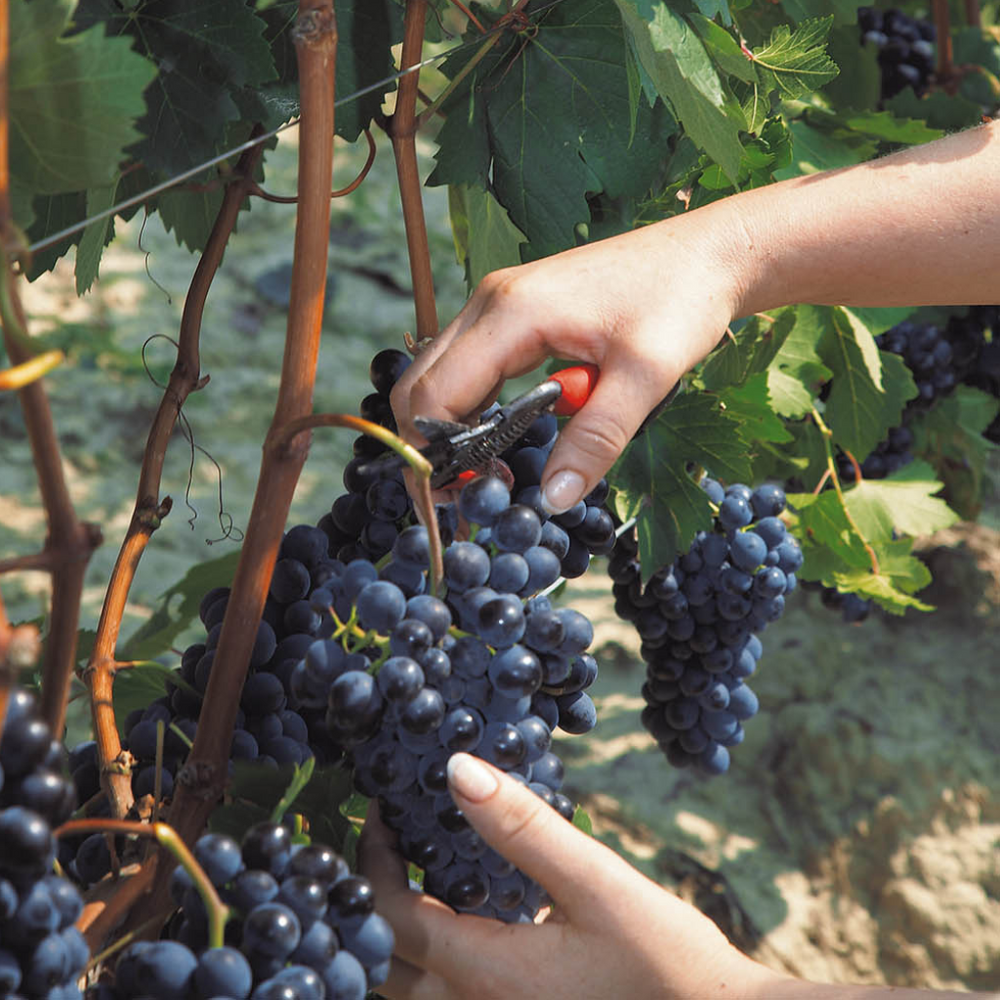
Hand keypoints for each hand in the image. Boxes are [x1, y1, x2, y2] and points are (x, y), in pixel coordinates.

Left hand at [357, 752, 778, 999]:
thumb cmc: (665, 961)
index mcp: (488, 975)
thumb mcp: (597, 882)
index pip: (392, 918)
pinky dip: (432, 959)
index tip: (382, 811)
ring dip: (398, 933)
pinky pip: (446, 998)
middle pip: (384, 966)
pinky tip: (464, 915)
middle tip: (388, 839)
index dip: (372, 863)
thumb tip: (456, 770)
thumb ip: (524, 827)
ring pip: (409, 991)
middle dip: (371, 901)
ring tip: (416, 870)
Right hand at [390, 217, 743, 512]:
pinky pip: (469, 365)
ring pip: (439, 374)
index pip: (435, 393)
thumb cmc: (680, 300)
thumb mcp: (646, 377)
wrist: (706, 253)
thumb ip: (596, 439)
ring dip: (450, 426)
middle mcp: (490, 301)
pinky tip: (501, 435)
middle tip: (464, 495)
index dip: (431, 452)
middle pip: (420, 383)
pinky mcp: (512, 310)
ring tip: (484, 473)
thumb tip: (554, 498)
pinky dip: (472, 405)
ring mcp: (497, 302)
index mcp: (511, 312)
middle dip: (429, 444)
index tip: (452, 500)